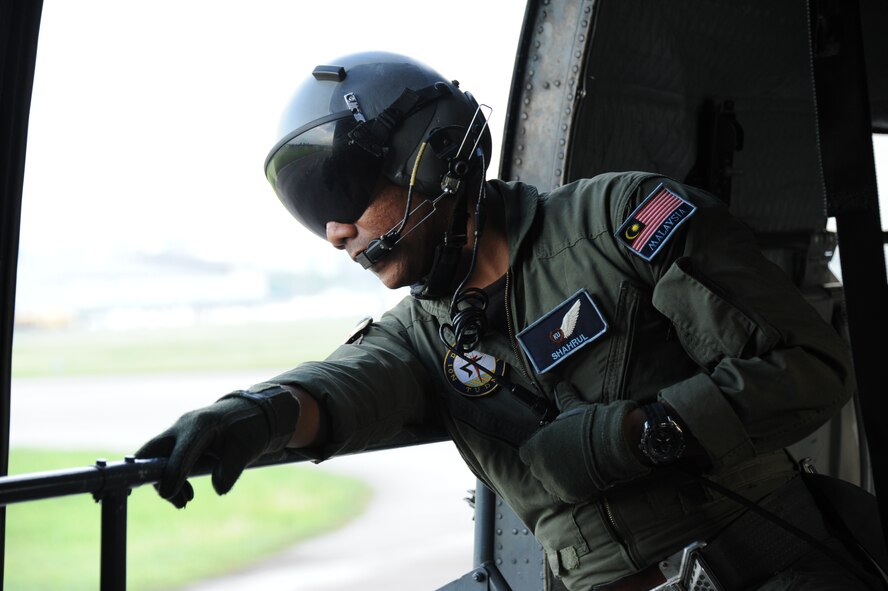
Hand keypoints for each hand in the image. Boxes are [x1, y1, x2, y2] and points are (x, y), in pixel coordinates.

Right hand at [135, 388, 299, 507]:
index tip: (168, 494)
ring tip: (184, 503)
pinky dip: (169, 479)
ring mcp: (178, 433)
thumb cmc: (248, 429)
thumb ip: (232, 469)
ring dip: (162, 482)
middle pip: (152, 451)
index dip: (172, 473)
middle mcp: (183, 426)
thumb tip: (219, 490)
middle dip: (151, 476)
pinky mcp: (177, 442)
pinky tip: (186, 495)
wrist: (249, 413)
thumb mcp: (247, 449)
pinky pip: (163, 461)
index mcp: (201, 425)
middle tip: (170, 498)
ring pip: (155, 459)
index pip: (181, 451)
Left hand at [518, 383, 646, 502]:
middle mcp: (540, 467)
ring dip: (559, 476)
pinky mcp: (569, 494)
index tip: (550, 446)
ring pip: (550, 481)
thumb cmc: (591, 423)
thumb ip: (563, 398)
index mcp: (536, 446)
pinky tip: (583, 477)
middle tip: (566, 455)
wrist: (615, 442)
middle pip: (538, 467)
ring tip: (576, 466)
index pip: (527, 452)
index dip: (538, 449)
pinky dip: (572, 486)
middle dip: (548, 462)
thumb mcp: (573, 408)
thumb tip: (561, 386)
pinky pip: (565, 492)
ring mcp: (554, 483)